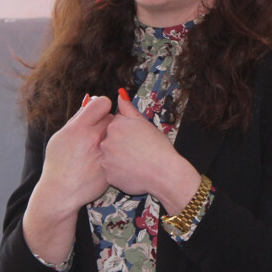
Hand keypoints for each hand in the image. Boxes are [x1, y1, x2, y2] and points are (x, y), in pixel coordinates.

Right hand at [22, 95, 112, 264]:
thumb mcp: (60, 136)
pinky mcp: (112, 166)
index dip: (101, 105)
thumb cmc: (58, 163)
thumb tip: (90, 101)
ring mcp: (105, 153)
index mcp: (80, 128)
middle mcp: (94, 138)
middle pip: (112, 118)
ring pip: (118, 135)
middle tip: (98, 131)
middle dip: (106, 122)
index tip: (99, 111)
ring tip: (99, 146)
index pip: (103, 102)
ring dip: (112, 137)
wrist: (62, 192)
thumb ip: (77, 118)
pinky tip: (101, 160)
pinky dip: (114, 154)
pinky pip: (119, 152)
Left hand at [102, 90, 197, 211]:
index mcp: (115, 126)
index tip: (138, 139)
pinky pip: (113, 172)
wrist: (164, 173)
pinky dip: (121, 173)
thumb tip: (120, 95)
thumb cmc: (158, 147)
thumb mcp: (144, 123)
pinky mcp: (109, 176)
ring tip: (137, 162)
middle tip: (139, 151)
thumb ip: (129, 108)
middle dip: (122, 145)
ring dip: (120, 159)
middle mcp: (107, 142)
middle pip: (111, 141)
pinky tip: (134, 172)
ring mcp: (107, 160)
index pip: (116, 126)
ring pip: (111, 157)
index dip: (128, 132)